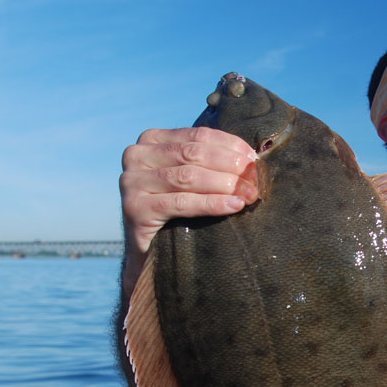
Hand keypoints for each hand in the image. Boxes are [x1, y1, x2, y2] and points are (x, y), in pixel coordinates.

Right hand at [119, 126, 258, 296]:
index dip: (230, 146)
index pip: (198, 135)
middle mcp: (136, 155)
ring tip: (248, 194)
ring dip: (224, 185)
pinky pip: (181, 202)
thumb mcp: (189, 178)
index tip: (254, 159)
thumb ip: (207, 162)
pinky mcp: (135, 207)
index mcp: (151, 140)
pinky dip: (211, 204)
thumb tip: (251, 158)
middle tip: (254, 179)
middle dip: (229, 166)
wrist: (148, 251)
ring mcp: (132, 181)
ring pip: (188, 176)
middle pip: (194, 155)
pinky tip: (233, 206)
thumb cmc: (175, 211)